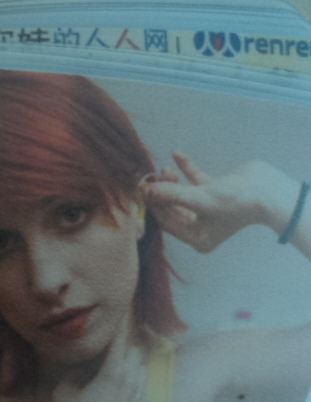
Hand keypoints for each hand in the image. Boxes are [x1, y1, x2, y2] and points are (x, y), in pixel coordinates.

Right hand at [50, 327, 146, 401]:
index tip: (123, 308)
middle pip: (135, 352)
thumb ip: (77, 369)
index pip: (119, 341)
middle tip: (122, 329)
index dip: (120, 323)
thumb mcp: (65, 387)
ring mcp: (139, 400)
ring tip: (124, 351)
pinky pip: (144, 387)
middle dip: (128, 340)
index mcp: (112, 374)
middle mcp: (130, 384)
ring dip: (133, 359)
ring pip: (141, 368)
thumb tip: (85, 362)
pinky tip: (128, 376)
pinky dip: (137, 378)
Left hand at [141, 154, 280, 252]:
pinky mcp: (215, 192)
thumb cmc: (234, 202)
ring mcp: (208, 209)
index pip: (166, 222)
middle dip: (162, 192)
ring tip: (164, 168)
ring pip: (182, 194)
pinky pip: (195, 181)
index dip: (154, 205)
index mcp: (197, 238)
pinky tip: (176, 154)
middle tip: (152, 176)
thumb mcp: (198, 199)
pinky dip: (186, 169)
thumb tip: (146, 191)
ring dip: (172, 181)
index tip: (143, 189)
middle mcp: (201, 227)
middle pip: (172, 208)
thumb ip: (170, 194)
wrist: (268, 189)